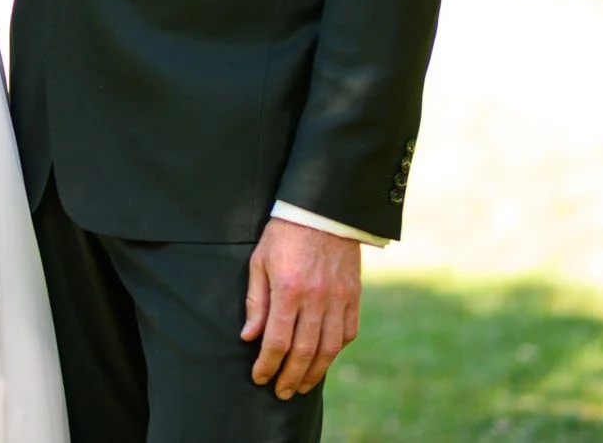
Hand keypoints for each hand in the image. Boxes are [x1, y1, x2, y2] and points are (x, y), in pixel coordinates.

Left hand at [241, 218, 360, 398]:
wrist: (323, 209)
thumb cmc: (284, 233)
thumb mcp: (260, 261)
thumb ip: (256, 301)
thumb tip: (249, 337)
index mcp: (288, 289)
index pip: (277, 340)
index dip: (268, 364)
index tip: (260, 378)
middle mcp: (316, 298)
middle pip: (304, 351)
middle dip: (290, 376)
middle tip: (281, 392)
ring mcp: (339, 299)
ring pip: (329, 348)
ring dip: (315, 372)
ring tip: (301, 385)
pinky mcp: (354, 296)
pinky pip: (347, 333)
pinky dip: (335, 351)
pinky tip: (324, 360)